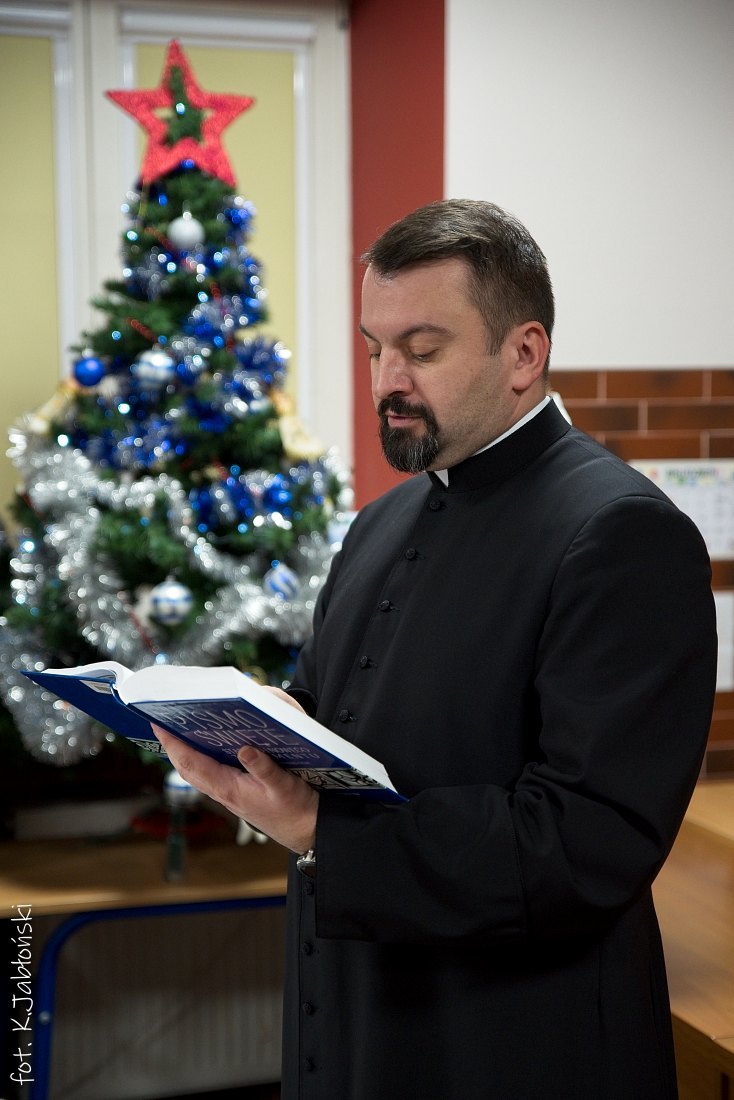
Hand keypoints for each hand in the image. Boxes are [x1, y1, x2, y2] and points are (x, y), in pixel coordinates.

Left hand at [152, 722, 317, 853]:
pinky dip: (199, 759)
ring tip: (177, 732)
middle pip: (187, 768)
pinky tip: (204, 748)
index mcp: (230, 789)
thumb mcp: (284, 786)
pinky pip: (209, 774)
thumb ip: (265, 768)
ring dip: (183, 753)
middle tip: (162, 723)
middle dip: (172, 747)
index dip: (174, 745)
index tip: (159, 725)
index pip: (192, 764)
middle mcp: (224, 792)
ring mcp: (228, 794)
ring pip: (196, 772)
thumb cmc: (296, 810)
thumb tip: (244, 749)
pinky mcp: (236, 793)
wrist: (306, 831)